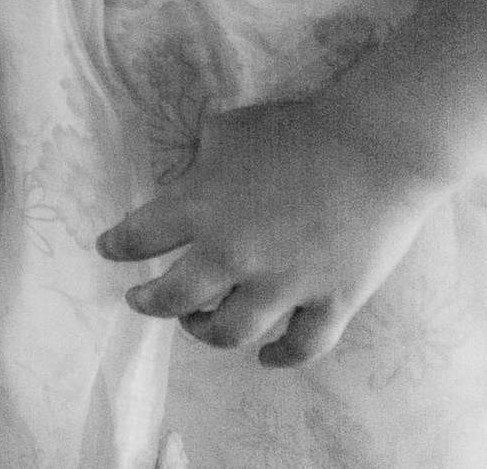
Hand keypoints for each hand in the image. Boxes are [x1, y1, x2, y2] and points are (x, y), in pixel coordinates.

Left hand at [98, 93, 450, 366]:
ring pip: (228, 333)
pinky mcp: (331, 301)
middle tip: (141, 300)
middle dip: (150, 303)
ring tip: (199, 324)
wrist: (377, 147)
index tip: (109, 251)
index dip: (117, 247)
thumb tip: (184, 183)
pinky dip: (280, 357)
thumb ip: (198, 164)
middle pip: (173, 299)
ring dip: (205, 332)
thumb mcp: (227, 132)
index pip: (138, 238)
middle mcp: (232, 253)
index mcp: (199, 207)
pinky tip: (266, 356)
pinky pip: (300, 347)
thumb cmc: (298, 129)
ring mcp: (283, 284)